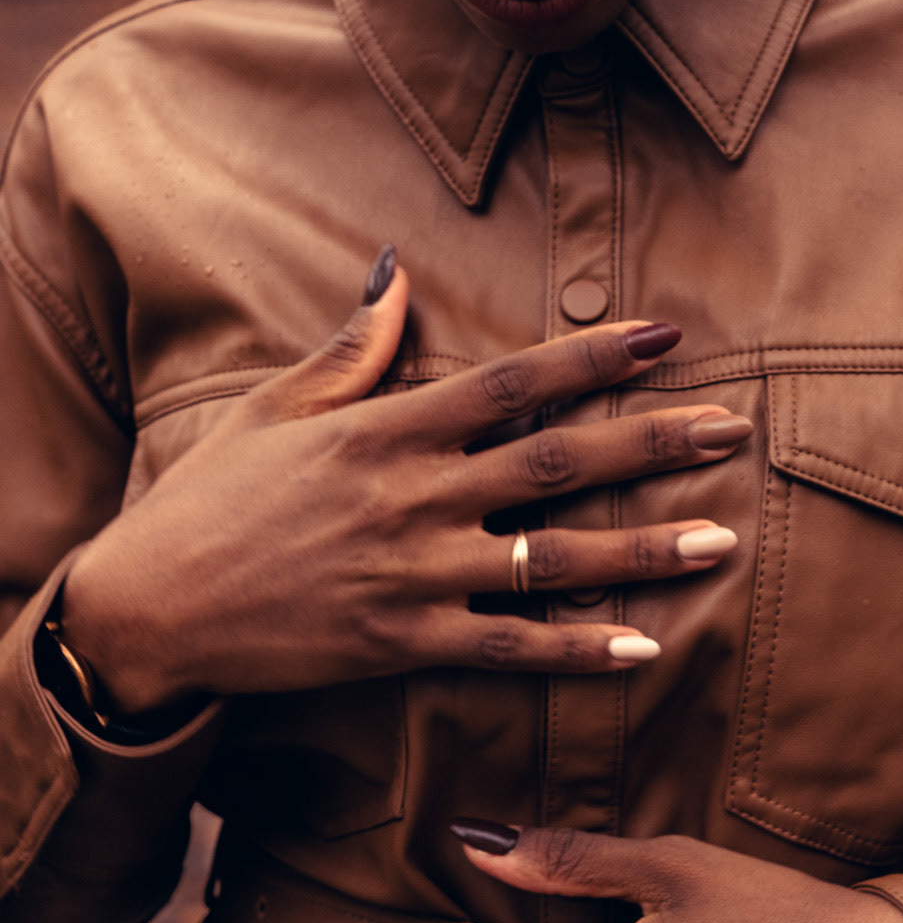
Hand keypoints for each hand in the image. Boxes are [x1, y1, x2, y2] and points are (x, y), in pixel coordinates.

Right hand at [62, 252, 751, 713]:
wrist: (151, 608)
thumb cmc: (213, 498)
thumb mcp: (275, 406)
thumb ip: (352, 347)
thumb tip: (399, 272)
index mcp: (388, 429)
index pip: (515, 382)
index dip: (595, 357)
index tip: (663, 336)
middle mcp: (414, 497)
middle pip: (555, 463)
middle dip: (651, 442)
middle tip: (731, 430)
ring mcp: (413, 575)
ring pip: (550, 559)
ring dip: (641, 548)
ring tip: (720, 539)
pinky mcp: (403, 644)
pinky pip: (507, 650)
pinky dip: (575, 650)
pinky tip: (642, 646)